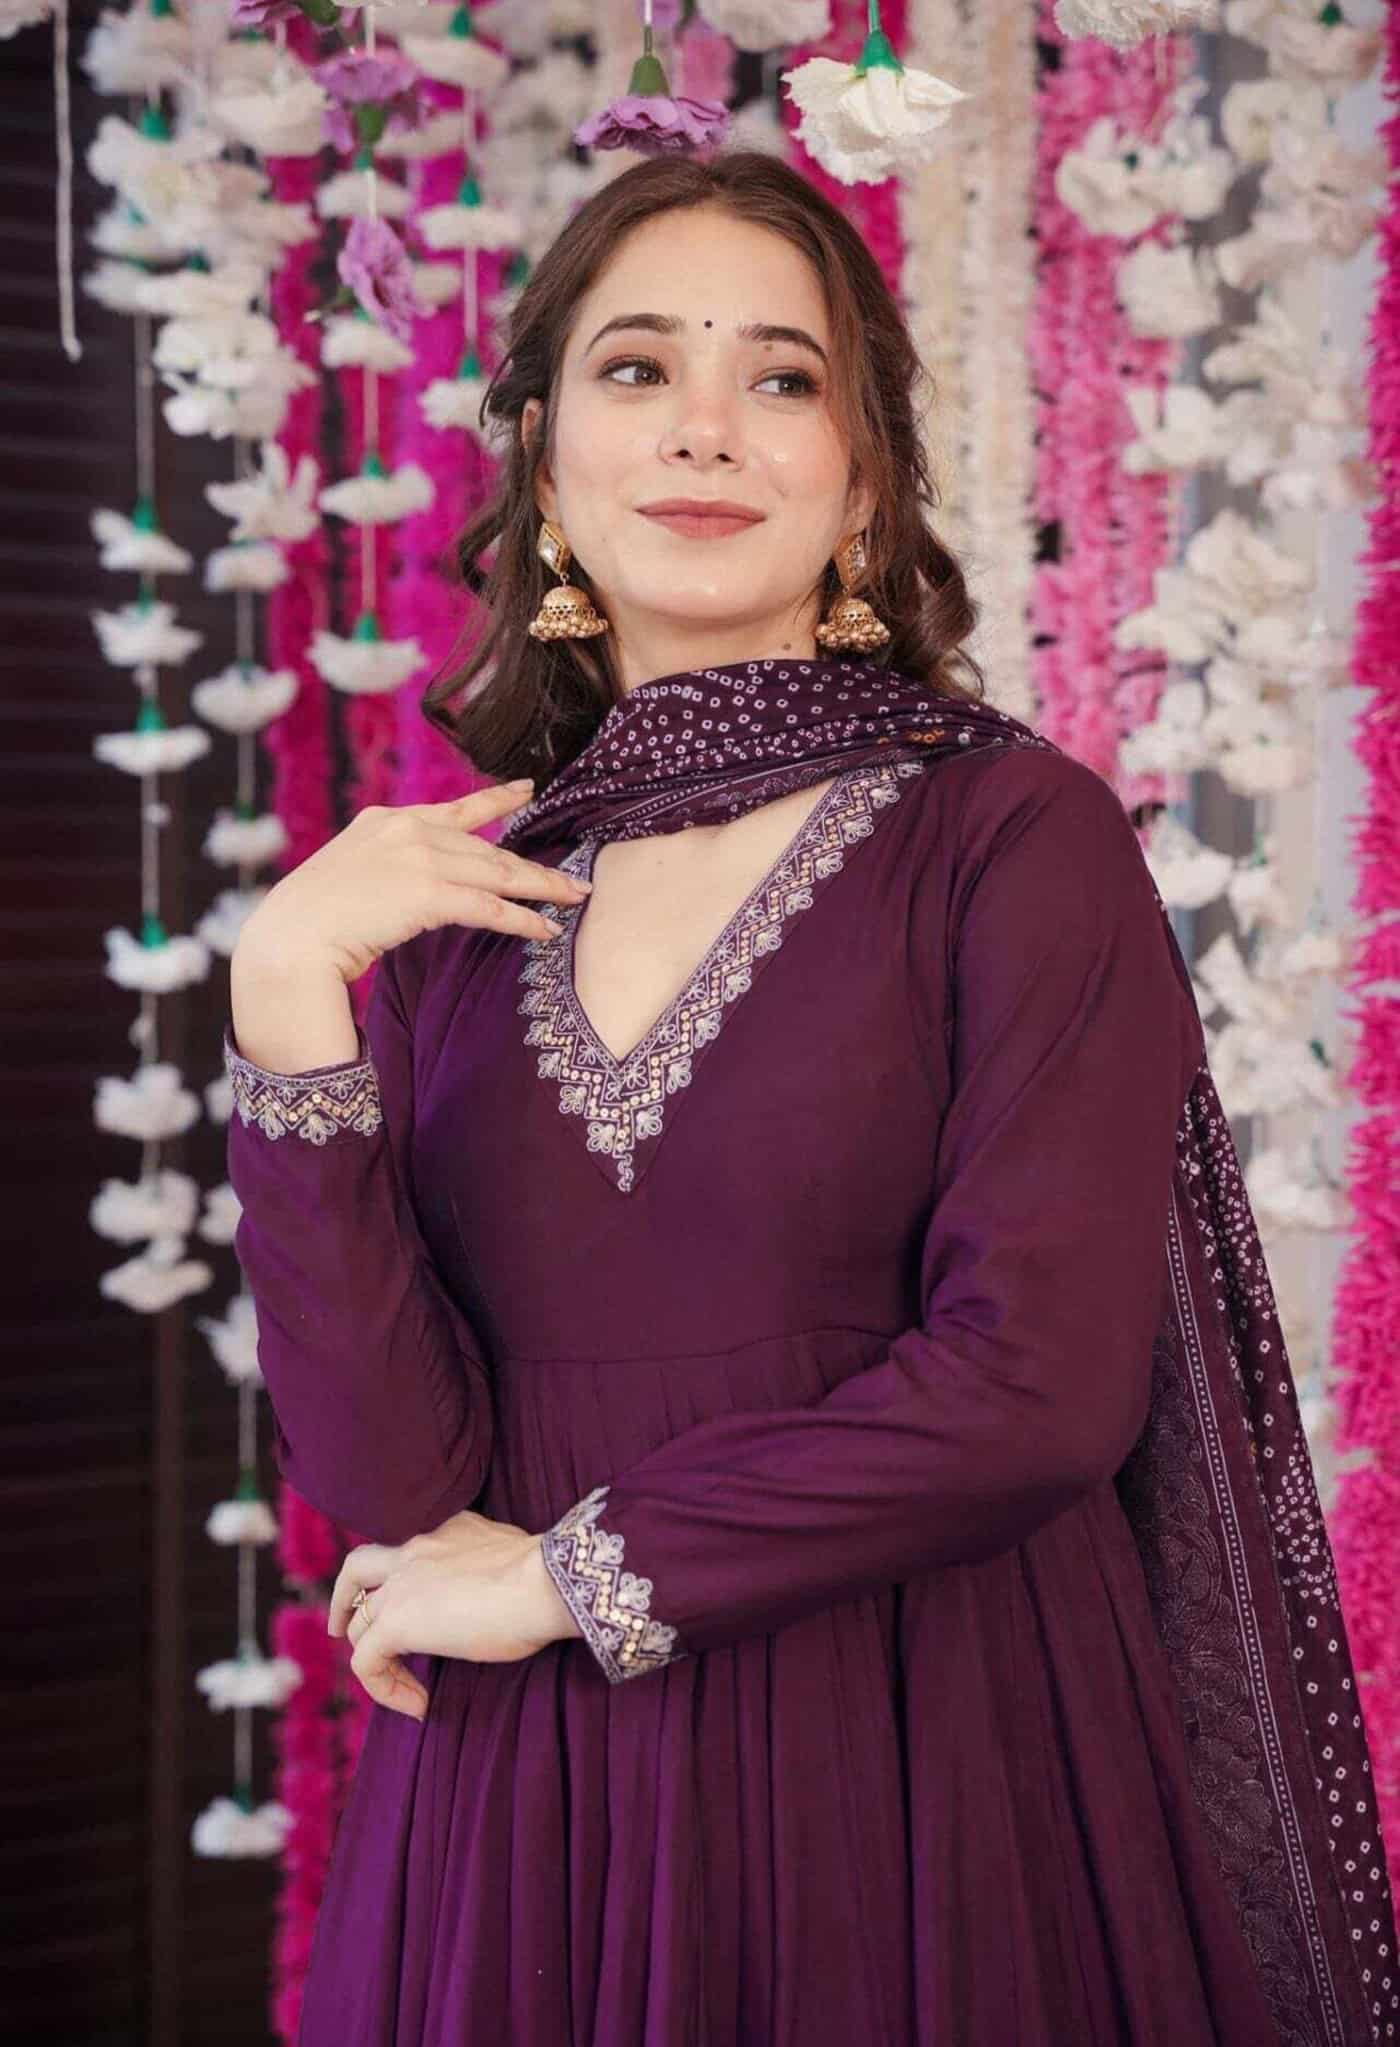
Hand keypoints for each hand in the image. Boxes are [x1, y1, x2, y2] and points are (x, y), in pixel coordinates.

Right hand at [236, 779, 591, 987]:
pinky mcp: (428, 892)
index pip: (456, 810)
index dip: (498, 800)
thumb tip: (416, 885)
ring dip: (541, 888)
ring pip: (498, 873)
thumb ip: (389, 866)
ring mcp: (419, 858)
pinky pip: (489, 907)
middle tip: (574, 876)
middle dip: (533, 866)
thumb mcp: (352, 872)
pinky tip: (544, 928)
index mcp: (388, 821)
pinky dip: (521, 919)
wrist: (291, 936)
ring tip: (575, 897)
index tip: (527, 788)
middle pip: (487, 848)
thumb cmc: (314, 919)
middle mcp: (408, 829)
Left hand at [327, 1509, 582, 1719]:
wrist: (545, 1583)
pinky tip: (418, 1705)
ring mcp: (402, 1585)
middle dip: (346, 1601)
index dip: (396, 1578)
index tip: (411, 1607)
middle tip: (344, 1628)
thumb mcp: (513, 1557)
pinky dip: (384, 1689)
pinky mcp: (398, 1623)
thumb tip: (506, 1591)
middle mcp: (417, 1548)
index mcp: (447, 1529)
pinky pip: (366, 1662)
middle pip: (358, 1569)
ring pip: (359, 1622)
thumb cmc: (546, 1577)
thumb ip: (494, 1567)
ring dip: (373, 1656)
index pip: (404, 1549)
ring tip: (403, 1689)